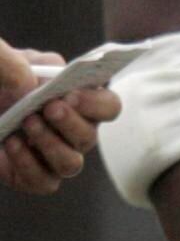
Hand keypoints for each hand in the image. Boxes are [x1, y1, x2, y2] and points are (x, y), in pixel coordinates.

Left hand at [0, 41, 120, 196]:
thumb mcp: (0, 59)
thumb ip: (16, 61)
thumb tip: (31, 82)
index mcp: (71, 99)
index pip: (107, 106)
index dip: (97, 103)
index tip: (71, 94)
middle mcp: (69, 131)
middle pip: (90, 137)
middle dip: (71, 123)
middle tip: (50, 108)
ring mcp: (53, 156)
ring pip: (71, 163)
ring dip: (51, 143)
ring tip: (26, 123)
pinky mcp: (34, 177)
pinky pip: (45, 181)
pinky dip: (28, 163)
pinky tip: (11, 143)